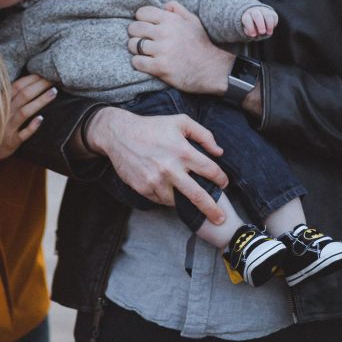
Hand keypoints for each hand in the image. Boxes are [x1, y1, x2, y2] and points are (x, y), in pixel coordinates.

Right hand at [0, 74, 54, 168]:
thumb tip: (24, 83)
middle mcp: (4, 114)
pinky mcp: (12, 142)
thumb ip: (6, 98)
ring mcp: (8, 128)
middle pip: (24, 96)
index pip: (16, 87)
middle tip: (52, 78)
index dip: (30, 79)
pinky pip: (23, 134)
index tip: (41, 73)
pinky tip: (41, 119)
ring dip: (40, 101)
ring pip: (25, 112)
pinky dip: (32, 126)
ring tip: (53, 92)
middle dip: (39, 86)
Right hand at [87, 106, 227, 223]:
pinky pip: (161, 199)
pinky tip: (166, 187)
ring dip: (184, 200)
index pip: (211, 171)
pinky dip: (166, 196)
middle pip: (198, 196)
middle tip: (221, 219)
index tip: (223, 184)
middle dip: (212, 210)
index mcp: (183, 151)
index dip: (221, 179)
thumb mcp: (180, 121)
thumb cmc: (151, 126)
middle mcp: (171, 169)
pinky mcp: (143, 188)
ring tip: (185, 195)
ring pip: (178, 201)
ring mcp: (156, 181)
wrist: (118, 134)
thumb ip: (203, 135)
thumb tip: (219, 152)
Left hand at [129, 2, 232, 94]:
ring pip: (133, 45)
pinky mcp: (160, 67)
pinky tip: (146, 62)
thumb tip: (162, 5)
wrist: (211, 69)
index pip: (142, 13)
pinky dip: (138, 63)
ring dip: (136, 49)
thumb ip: (177, 9)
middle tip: (143, 40)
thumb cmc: (200, 44)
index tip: (146, 27)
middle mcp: (165, 33)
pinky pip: (137, 62)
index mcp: (171, 20)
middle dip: (136, 34)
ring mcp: (162, 50)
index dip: (141, 20)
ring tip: (145, 52)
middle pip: (134, 28)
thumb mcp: (193, 21)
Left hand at [241, 6, 277, 38]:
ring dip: (269, 25)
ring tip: (269, 33)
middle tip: (262, 32)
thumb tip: (256, 33)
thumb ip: (250, 32)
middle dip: (260, 24)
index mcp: (246, 16)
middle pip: (257, 15)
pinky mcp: (271, 12)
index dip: (250, 28)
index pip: (247, 19)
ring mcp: (263, 10)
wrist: (256, 17)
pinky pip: (274, 16)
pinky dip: (274, 24)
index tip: (253, 35)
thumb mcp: (248, 30)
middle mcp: (254, 11)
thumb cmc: (251, 26)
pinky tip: (270, 29)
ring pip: (267, 15)